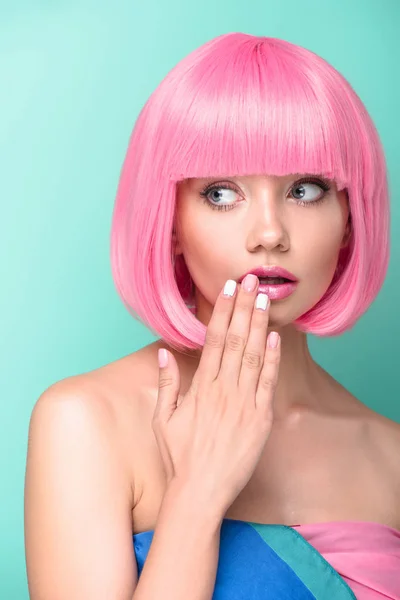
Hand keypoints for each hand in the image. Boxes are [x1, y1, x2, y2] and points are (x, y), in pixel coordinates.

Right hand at [152, 275, 280, 513]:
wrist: (201, 490)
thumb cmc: (180, 455)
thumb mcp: (163, 419)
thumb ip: (166, 383)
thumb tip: (163, 351)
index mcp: (201, 386)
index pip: (212, 339)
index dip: (221, 311)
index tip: (227, 289)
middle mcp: (223, 389)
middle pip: (235, 339)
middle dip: (243, 307)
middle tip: (250, 280)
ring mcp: (244, 403)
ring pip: (253, 355)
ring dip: (259, 324)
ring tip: (264, 298)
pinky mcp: (260, 418)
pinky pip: (268, 382)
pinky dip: (272, 358)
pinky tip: (275, 337)